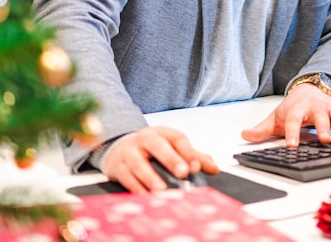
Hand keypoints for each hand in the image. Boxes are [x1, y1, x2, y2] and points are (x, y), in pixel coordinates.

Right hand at [100, 126, 217, 192]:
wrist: (118, 148)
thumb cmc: (149, 149)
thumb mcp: (171, 148)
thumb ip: (193, 157)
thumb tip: (213, 168)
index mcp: (161, 133)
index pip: (177, 139)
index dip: (188, 152)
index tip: (197, 167)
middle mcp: (144, 139)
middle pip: (157, 146)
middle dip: (171, 159)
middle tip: (183, 172)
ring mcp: (129, 152)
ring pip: (138, 163)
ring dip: (150, 177)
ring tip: (161, 190)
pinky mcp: (117, 167)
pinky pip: (126, 178)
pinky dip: (135, 188)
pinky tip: (144, 197)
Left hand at [240, 83, 330, 146]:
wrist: (308, 90)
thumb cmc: (292, 108)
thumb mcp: (275, 118)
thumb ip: (261, 129)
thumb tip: (244, 136)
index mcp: (296, 109)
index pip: (293, 121)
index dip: (292, 133)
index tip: (292, 145)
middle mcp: (314, 107)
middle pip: (319, 117)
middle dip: (322, 128)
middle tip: (324, 139)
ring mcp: (328, 108)